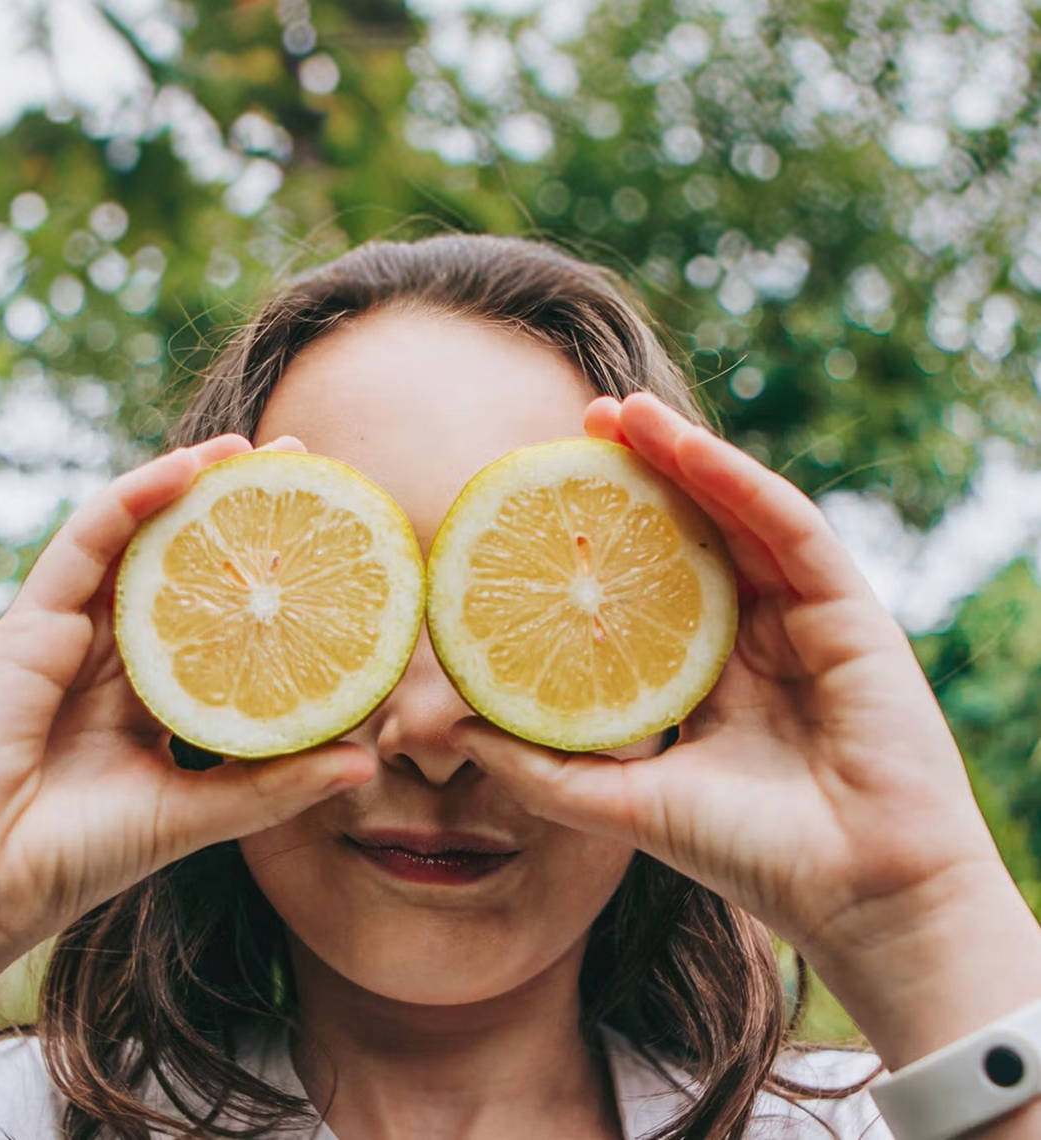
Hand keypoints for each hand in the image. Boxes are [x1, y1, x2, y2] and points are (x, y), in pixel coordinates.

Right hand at [0, 434, 375, 962]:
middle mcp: (111, 656)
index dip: (267, 577)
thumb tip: (364, 761)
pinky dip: (134, 498)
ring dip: (192, 486)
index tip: (331, 544)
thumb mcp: (193, 814)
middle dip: (239, 514)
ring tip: (254, 448)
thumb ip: (270, 785)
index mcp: (148, 699)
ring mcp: (69, 632)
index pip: (218, 620)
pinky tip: (185, 467)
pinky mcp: (32, 620)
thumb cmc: (73, 856)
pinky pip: (88, 542)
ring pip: (137, 539)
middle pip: (183, 566)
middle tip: (304, 465)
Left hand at [450, 393, 1022, 978]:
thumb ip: (540, 766)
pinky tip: (681, 444)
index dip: (599, 532)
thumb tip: (447, 730)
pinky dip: (733, 480)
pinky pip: (786, 526)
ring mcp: (803, 616)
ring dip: (678, 454)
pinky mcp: (848, 609)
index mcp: (705, 674)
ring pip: (735, 513)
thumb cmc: (752, 856)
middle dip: (634, 472)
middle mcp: (754, 634)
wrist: (859, 897)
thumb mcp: (622, 802)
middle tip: (576, 423)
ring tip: (617, 409)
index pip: (646, 581)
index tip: (536, 489)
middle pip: (689, 532)